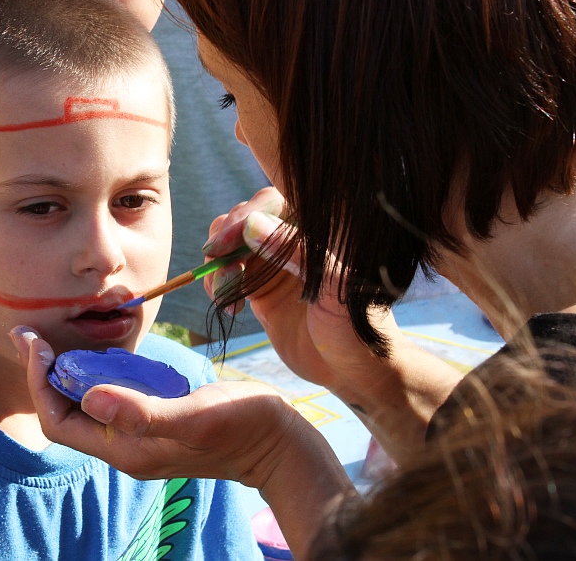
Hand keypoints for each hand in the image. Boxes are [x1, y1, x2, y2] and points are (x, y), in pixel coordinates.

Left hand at [8, 325, 353, 555]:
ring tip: (53, 339)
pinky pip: (111, 398)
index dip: (39, 382)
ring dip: (66, 373)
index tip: (32, 342)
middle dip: (43, 374)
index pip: (58, 420)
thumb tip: (89, 397)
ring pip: (86, 405)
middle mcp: (125, 447)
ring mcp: (140, 435)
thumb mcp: (193, 415)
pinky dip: (96, 374)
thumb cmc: (242, 427)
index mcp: (125, 450)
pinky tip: (98, 350)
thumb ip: (141, 412)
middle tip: (30, 334)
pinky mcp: (156, 420)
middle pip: (65, 413)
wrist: (281, 444)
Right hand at [203, 187, 462, 457]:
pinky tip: (229, 306)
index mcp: (313, 232)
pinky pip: (228, 276)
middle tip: (219, 267)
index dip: (243, 217)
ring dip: (218, 265)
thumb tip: (250, 224)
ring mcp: (273, 267)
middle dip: (225, 241)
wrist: (355, 371)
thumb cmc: (357, 326)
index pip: (269, 204)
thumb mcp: (333, 286)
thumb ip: (294, 252)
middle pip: (243, 220)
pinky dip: (218, 286)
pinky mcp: (260, 292)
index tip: (225, 243)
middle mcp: (290, 244)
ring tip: (222, 292)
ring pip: (230, 247)